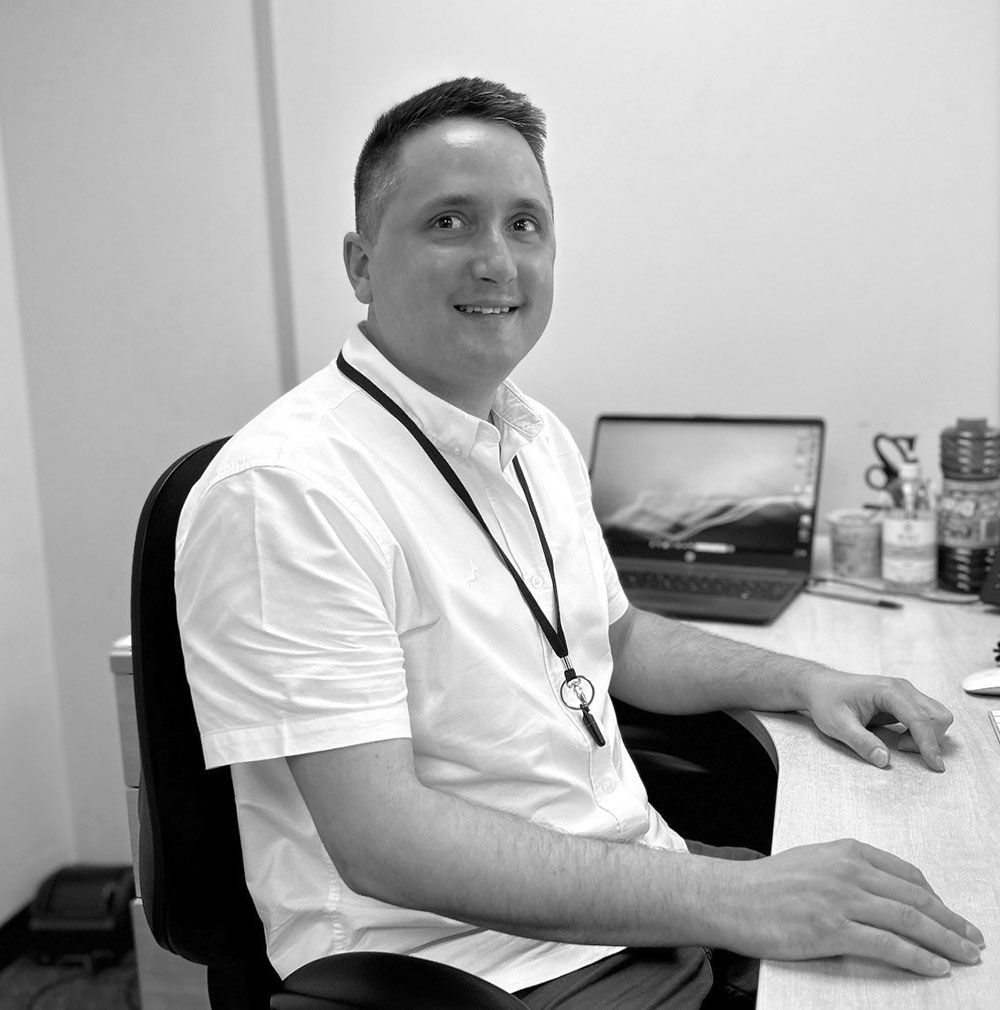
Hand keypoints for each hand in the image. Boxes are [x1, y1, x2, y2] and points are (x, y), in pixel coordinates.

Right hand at [731, 839, 983, 975]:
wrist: (731, 897)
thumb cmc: (768, 884)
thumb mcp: (814, 862)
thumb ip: (849, 872)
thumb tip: (886, 894)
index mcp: (846, 851)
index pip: (906, 874)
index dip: (936, 898)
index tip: (952, 915)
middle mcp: (848, 871)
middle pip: (916, 898)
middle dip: (951, 921)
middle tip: (974, 938)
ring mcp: (841, 899)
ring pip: (910, 921)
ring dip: (946, 940)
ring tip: (967, 954)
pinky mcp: (832, 929)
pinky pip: (889, 945)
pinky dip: (919, 957)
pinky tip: (937, 966)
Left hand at [801, 670, 952, 770]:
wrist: (820, 686)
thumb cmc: (827, 701)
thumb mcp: (838, 725)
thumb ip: (861, 742)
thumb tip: (883, 760)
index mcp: (887, 690)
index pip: (919, 718)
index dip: (929, 743)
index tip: (934, 765)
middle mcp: (901, 688)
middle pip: (937, 716)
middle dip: (929, 739)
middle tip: (900, 748)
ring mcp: (905, 693)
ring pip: (937, 716)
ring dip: (928, 736)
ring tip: (899, 743)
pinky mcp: (905, 701)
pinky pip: (928, 718)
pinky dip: (923, 733)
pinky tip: (902, 738)